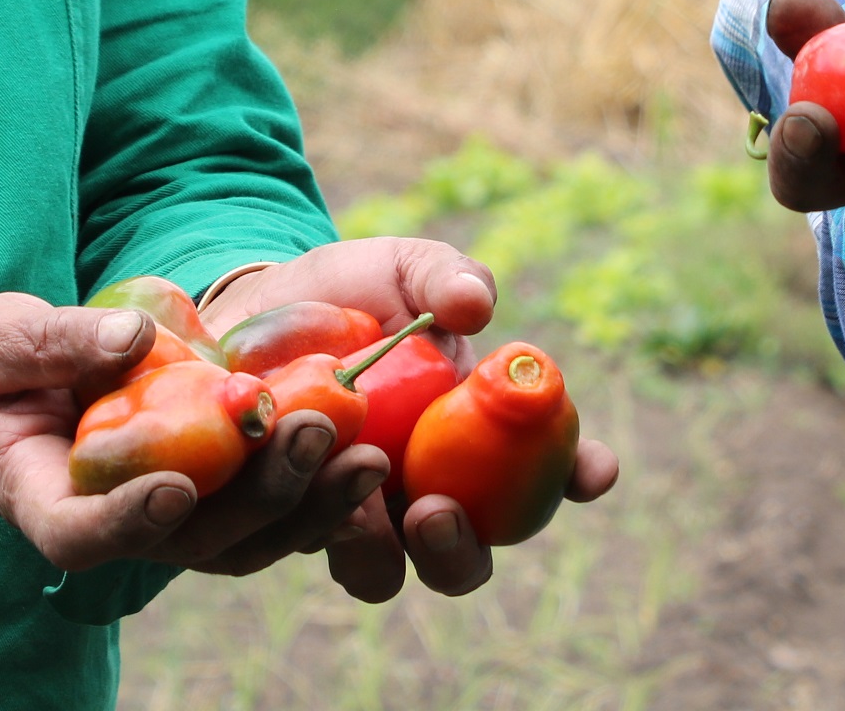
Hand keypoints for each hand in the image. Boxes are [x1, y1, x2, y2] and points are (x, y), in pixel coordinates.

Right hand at [0, 294, 383, 579]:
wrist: (8, 385)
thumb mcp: (0, 340)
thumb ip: (56, 343)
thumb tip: (130, 340)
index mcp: (45, 501)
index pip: (84, 535)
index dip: (128, 522)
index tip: (174, 487)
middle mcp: (116, 526)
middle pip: (191, 540)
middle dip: (259, 497)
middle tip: (312, 434)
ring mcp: (169, 517)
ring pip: (244, 537)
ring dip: (309, 502)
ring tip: (368, 455)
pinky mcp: (210, 492)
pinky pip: (267, 506)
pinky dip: (317, 487)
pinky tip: (367, 447)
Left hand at [196, 238, 618, 601]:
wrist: (251, 307)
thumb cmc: (350, 291)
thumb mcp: (401, 269)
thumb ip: (442, 277)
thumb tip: (474, 302)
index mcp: (479, 440)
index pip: (552, 474)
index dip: (582, 476)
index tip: (594, 469)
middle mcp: (427, 495)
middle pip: (464, 562)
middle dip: (459, 552)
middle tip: (436, 512)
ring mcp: (357, 517)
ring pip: (381, 575)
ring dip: (376, 550)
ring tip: (356, 497)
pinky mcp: (289, 519)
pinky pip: (300, 545)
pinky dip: (304, 519)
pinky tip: (293, 472)